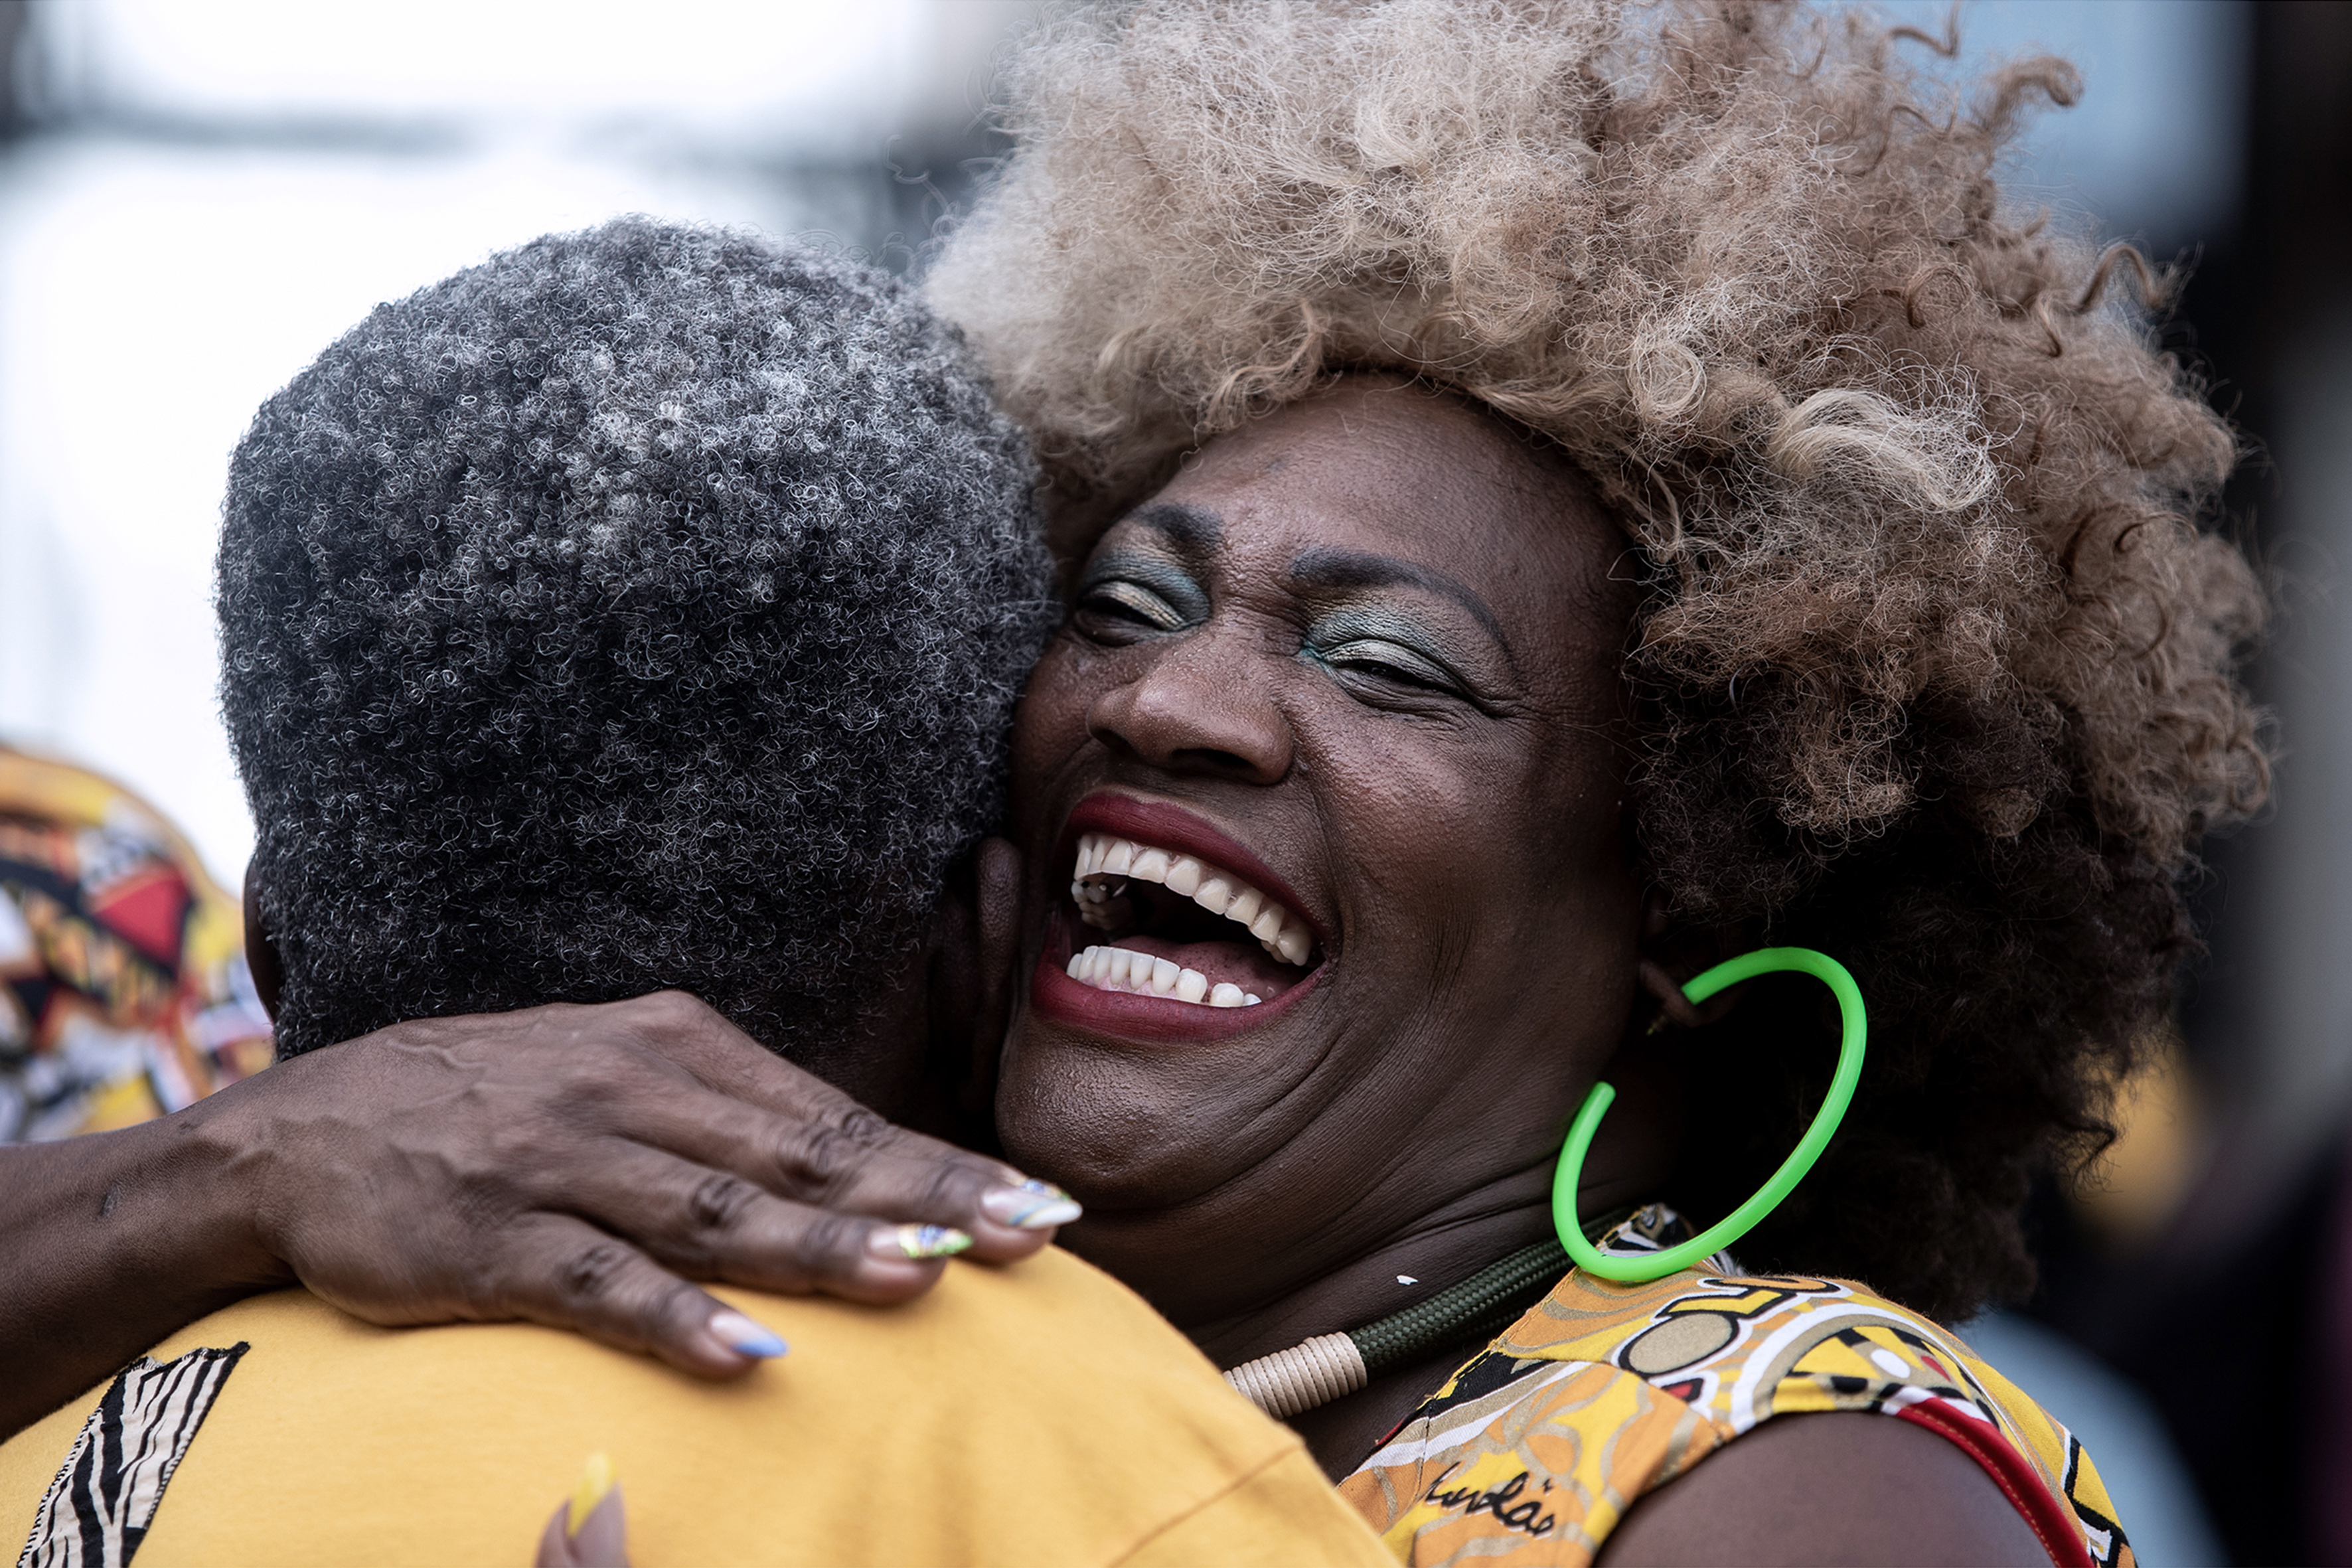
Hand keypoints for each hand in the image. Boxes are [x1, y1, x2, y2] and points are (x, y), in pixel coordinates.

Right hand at [195, 990, 1078, 1376]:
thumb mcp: (621, 1079)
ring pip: (715, 1212)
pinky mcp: (491, 1240)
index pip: (833, 1116)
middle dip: (918, 1198)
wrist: (308, 1127)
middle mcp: (631, 1093)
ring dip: (821, 1248)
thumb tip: (868, 1169)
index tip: (1032, 1205)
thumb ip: (733, 1119)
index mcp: (675, 1045)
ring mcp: (560, 1164)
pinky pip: (600, 1283)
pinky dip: (677, 1319)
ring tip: (918, 1280)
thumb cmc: (499, 1104)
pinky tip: (749, 1357)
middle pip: (801, 1155)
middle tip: (1020, 1237)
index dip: (937, 1163)